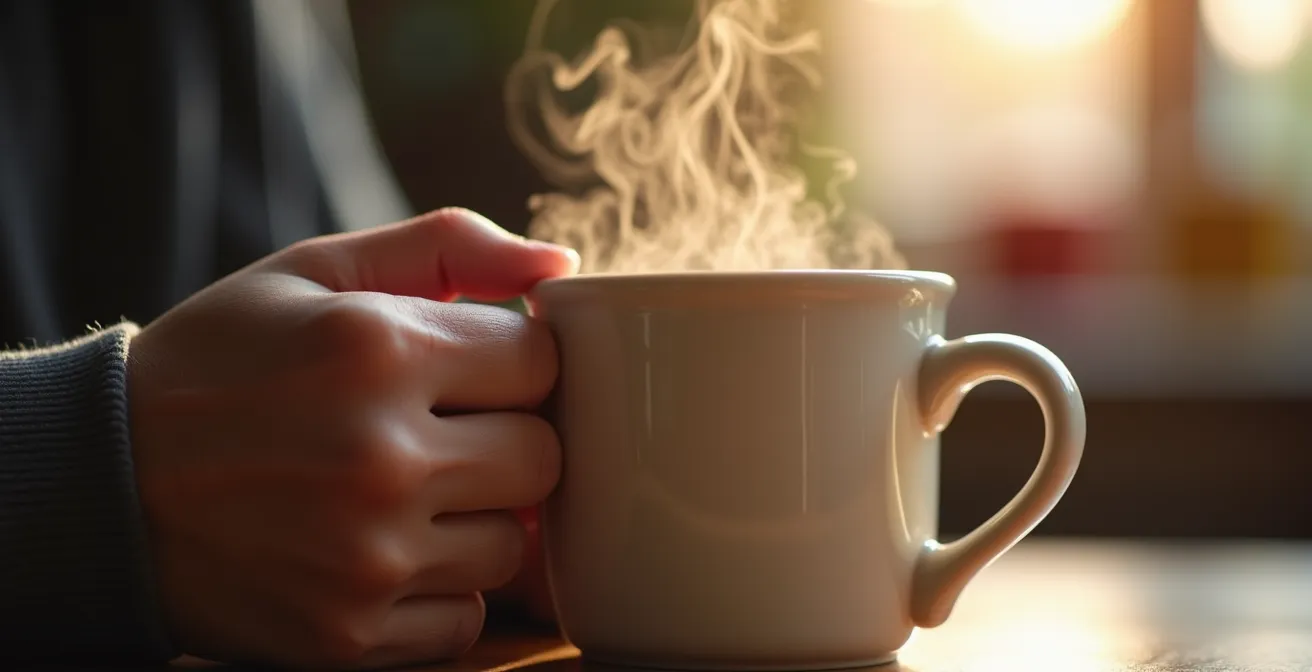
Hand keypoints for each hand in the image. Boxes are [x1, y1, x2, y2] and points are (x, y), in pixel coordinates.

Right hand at [127, 209, 577, 668]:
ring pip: (511, 545)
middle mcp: (381, 458)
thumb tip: (560, 262)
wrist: (101, 489)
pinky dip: (438, 591)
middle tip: (445, 432)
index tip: (470, 370)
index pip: (542, 360)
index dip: (512, 362)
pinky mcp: (347, 637)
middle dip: (507, 438)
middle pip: (543, 457)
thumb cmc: (219, 365)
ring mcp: (366, 558)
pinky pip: (464, 618)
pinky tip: (380, 552)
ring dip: (475, 520)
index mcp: (379, 350)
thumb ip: (443, 247)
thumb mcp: (312, 271)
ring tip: (403, 493)